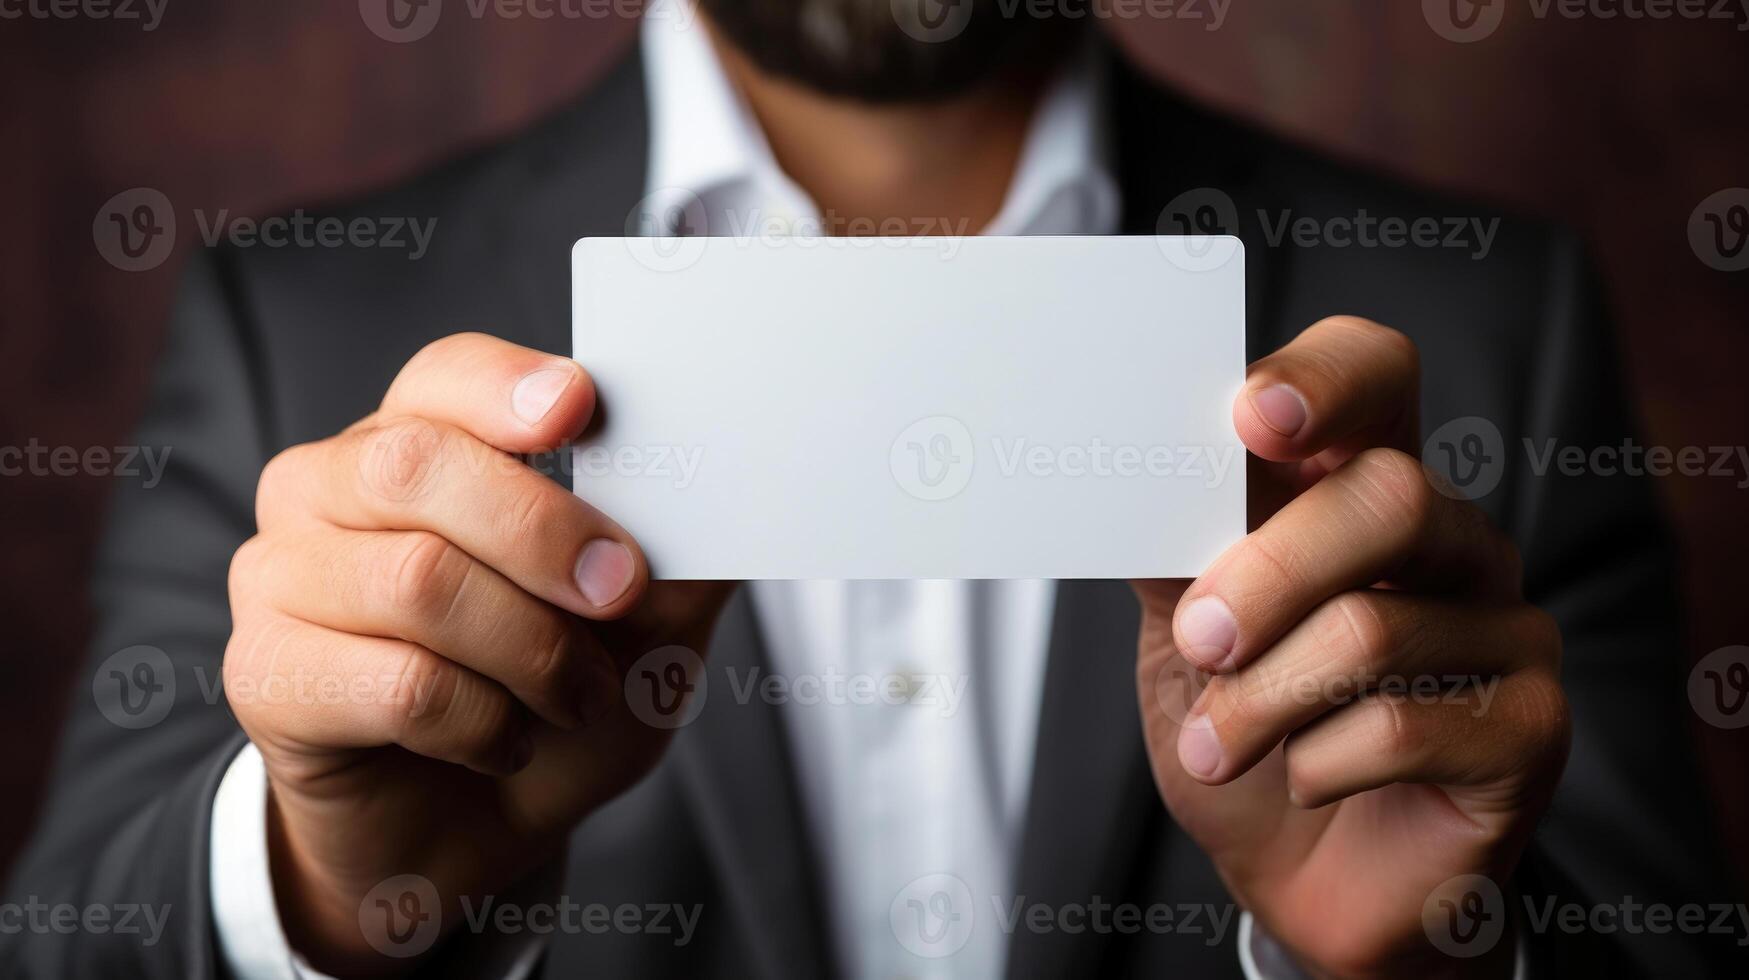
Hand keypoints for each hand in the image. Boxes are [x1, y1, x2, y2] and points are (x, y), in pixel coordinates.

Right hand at [224, 333, 731, 973]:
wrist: (477, 835)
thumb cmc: (553, 702)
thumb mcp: (647, 626)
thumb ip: (679, 551)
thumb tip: (741, 482)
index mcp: (420, 442)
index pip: (444, 377)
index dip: (506, 386)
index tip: (578, 408)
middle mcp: (328, 487)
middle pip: (418, 464)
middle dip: (543, 532)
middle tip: (618, 594)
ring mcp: (281, 575)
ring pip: (418, 580)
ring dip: (531, 652)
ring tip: (571, 696)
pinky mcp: (265, 674)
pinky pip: (398, 682)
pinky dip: (485, 723)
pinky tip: (503, 741)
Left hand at [1133, 317, 1568, 978]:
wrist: (1297, 878)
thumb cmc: (1249, 739)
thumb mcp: (1184, 637)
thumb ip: (1175, 555)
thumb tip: (1133, 490)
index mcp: (1361, 489)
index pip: (1377, 376)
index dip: (1324, 377)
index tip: (1251, 416)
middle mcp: (1452, 540)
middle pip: (1391, 494)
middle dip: (1268, 575)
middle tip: (1202, 639)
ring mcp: (1506, 628)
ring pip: (1376, 626)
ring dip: (1260, 699)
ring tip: (1216, 742)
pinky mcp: (1530, 727)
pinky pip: (1404, 728)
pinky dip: (1316, 764)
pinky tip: (1305, 778)